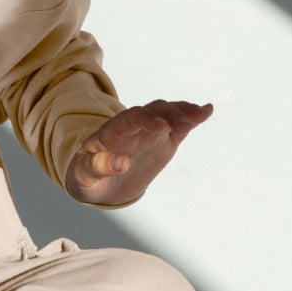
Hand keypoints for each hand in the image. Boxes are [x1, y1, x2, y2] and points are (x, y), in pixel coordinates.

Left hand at [66, 100, 212, 205]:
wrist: (98, 180)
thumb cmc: (87, 174)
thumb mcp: (84, 174)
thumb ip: (98, 166)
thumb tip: (122, 162)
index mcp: (112, 131)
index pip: (131, 119)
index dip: (146, 119)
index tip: (160, 127)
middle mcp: (134, 126)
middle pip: (153, 111)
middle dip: (168, 115)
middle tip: (184, 125)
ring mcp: (150, 132)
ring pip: (168, 114)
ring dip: (184, 112)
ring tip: (201, 114)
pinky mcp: (164, 140)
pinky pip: (179, 126)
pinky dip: (192, 118)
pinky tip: (207, 111)